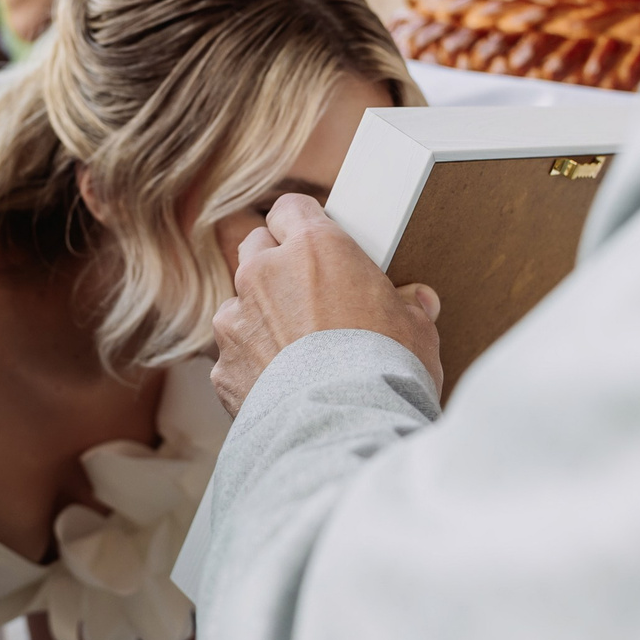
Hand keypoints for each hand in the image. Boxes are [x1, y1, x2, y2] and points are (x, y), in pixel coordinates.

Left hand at [212, 193, 441, 414]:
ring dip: (260, 317)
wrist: (342, 430)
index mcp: (314, 248)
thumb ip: (408, 308)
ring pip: (240, 303)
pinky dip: (251, 365)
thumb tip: (416, 302)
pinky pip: (233, 354)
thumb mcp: (416, 330)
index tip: (315, 240)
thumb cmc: (385, 372)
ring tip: (296, 352)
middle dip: (276, 264)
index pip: (291, 209)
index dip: (303, 224)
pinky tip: (282, 388)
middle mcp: (264, 273)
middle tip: (308, 294)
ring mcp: (236, 319)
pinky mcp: (222, 364)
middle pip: (256, 247)